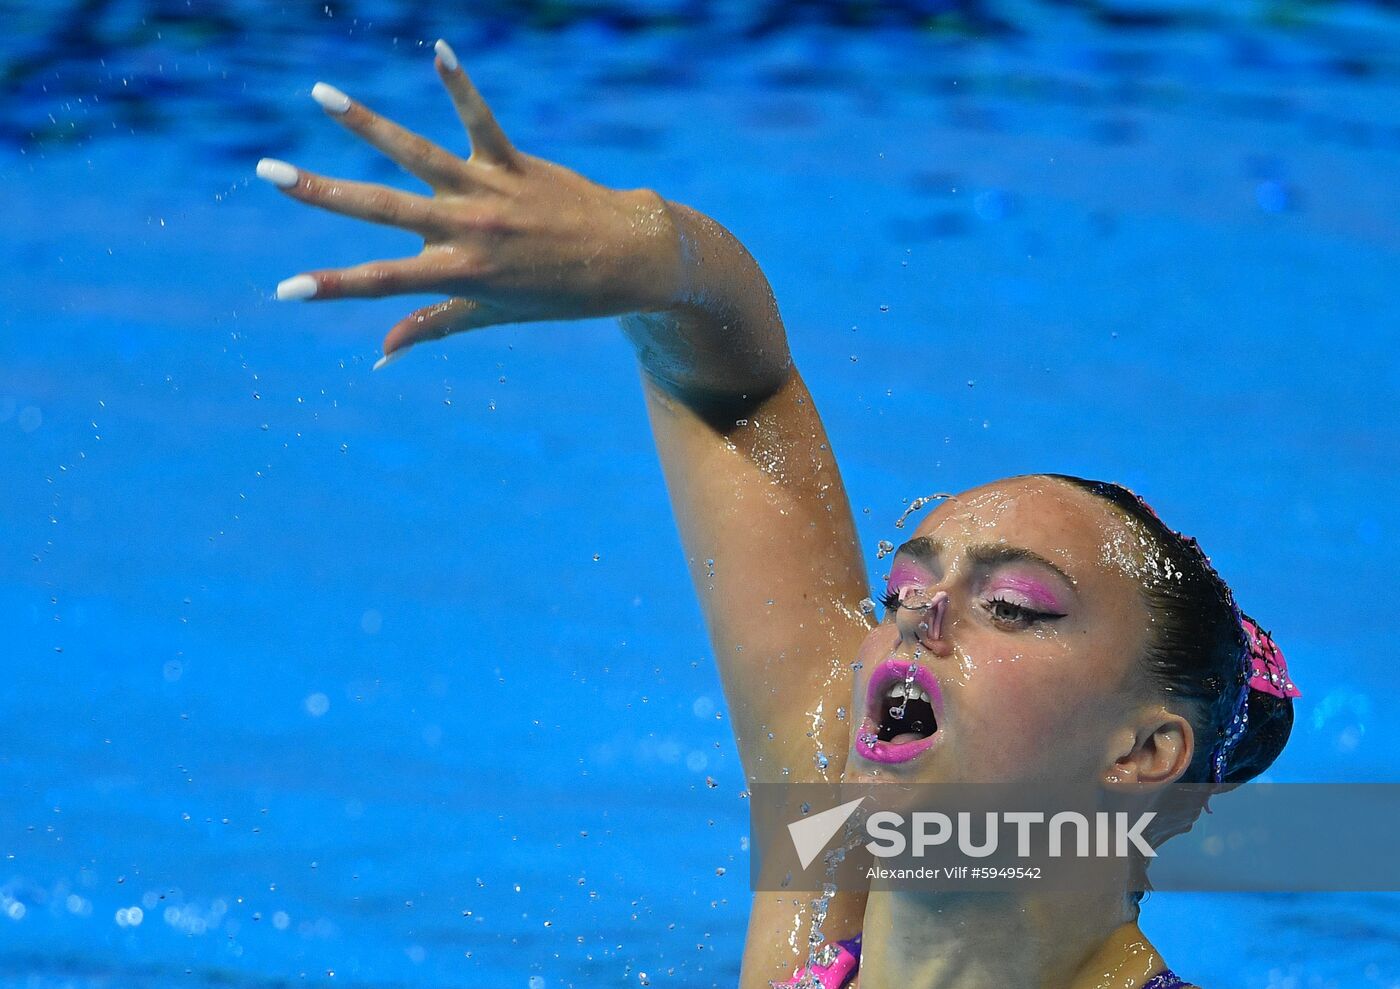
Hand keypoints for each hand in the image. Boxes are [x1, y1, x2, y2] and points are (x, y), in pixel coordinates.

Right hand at [257, 40, 681, 367]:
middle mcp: (468, 230)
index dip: (332, 287)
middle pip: (381, 208)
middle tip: (268, 171)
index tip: (284, 291)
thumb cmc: (558, 294)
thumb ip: (432, 325)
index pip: (382, 281)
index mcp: (459, 273)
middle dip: (320, 192)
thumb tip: (381, 355)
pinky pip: (481, 118)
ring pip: (416, 153)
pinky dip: (459, 85)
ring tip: (320, 93)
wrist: (625, 260)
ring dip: (366, 123)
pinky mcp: (514, 162)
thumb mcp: (494, 315)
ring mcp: (490, 192)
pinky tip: (439, 50)